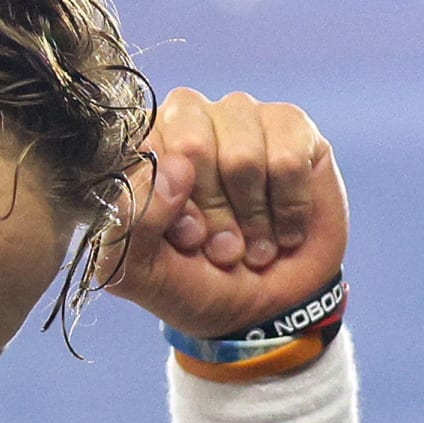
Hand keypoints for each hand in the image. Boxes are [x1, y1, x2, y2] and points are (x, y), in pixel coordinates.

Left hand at [105, 88, 347, 338]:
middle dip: (211, 212)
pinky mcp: (290, 125)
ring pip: (243, 157)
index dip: (165, 204)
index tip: (184, 240)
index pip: (142, 154)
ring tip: (253, 243)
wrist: (265, 306)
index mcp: (139, 150)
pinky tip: (284, 229)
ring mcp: (238, 116)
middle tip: (220, 247)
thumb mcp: (140, 271)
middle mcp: (183, 121)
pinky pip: (288, 161)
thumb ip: (133, 222)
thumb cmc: (194, 282)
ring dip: (251, 216)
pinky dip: (288, 209)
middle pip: (191, 145)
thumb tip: (173, 169)